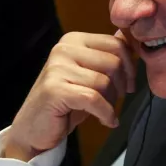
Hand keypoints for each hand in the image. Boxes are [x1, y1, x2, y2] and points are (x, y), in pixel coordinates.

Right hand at [4, 31, 137, 161]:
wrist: (35, 129)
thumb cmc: (66, 102)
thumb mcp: (90, 74)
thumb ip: (107, 55)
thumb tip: (130, 36)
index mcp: (73, 40)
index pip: (116, 43)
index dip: (130, 66)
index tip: (130, 84)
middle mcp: (63, 49)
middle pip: (113, 62)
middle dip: (121, 86)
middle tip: (115, 101)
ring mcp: (57, 68)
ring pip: (104, 82)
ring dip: (111, 102)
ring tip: (105, 111)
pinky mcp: (55, 89)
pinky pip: (94, 99)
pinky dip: (106, 113)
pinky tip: (106, 121)